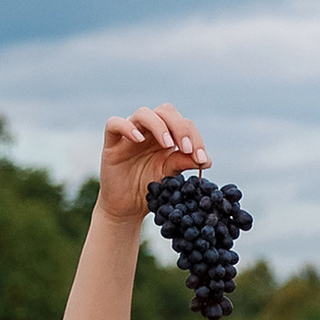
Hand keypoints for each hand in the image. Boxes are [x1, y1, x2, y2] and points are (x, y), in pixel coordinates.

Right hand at [99, 102, 207, 223]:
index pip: (183, 124)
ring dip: (159, 126)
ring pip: (143, 113)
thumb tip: (207, 160)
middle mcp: (149, 131)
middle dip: (180, 127)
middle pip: (166, 111)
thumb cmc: (149, 189)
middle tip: (187, 148)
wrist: (127, 208)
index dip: (195, 137)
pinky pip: (114, 124)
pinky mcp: (112, 143)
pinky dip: (127, 127)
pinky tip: (139, 139)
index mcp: (167, 135)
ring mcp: (130, 135)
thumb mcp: (170, 176)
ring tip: (167, 145)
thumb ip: (183, 163)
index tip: (202, 159)